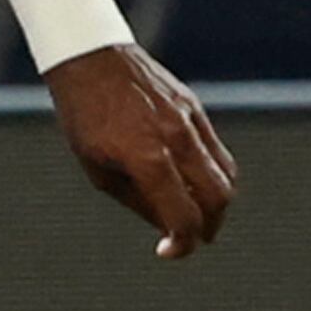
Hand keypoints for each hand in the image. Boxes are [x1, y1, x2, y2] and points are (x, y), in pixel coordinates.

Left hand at [44, 44, 237, 258]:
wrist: (90, 59)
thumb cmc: (84, 117)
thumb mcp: (97, 168)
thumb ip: (137, 200)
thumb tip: (168, 227)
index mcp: (147, 158)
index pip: (183, 215)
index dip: (181, 243)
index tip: (168, 251)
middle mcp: (176, 139)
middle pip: (217, 198)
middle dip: (207, 227)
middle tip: (190, 238)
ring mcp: (190, 121)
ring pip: (226, 175)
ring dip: (216, 203)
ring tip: (195, 215)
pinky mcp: (195, 108)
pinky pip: (217, 151)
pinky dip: (213, 174)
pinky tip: (193, 183)